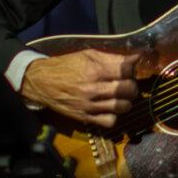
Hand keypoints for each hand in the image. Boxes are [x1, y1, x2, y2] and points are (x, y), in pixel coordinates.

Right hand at [21, 49, 140, 127]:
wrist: (41, 82)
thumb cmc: (66, 66)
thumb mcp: (88, 55)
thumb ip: (113, 57)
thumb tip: (136, 58)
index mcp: (95, 70)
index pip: (126, 70)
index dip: (132, 68)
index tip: (129, 69)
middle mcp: (93, 88)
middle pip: (129, 89)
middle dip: (132, 85)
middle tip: (126, 83)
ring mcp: (89, 105)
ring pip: (122, 107)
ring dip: (126, 101)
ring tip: (120, 97)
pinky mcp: (84, 117)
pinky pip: (109, 122)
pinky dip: (114, 116)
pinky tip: (109, 108)